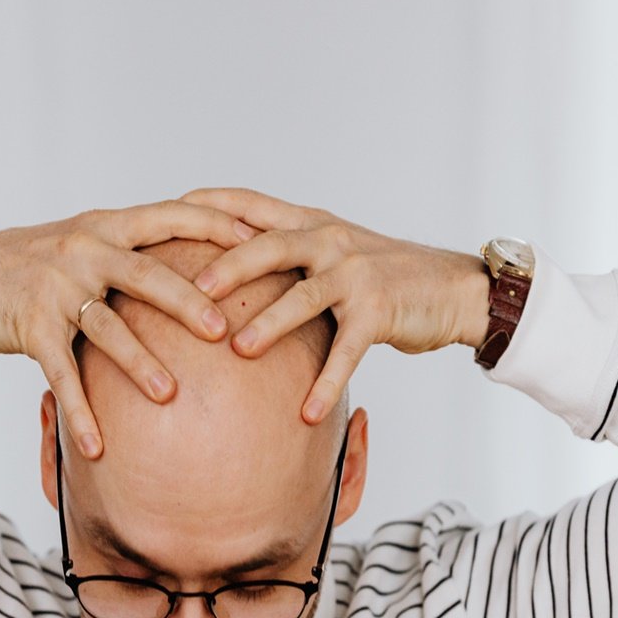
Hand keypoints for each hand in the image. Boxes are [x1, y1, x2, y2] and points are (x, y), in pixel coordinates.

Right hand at [0, 201, 255, 457]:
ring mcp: (56, 288)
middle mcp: (85, 249)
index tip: (262, 244)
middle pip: (145, 274)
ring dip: (138, 363)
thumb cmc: (41, 262)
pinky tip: (97, 446)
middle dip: (187, 302)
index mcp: (110, 226)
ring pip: (106, 328)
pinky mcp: (31, 326)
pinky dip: (80, 412)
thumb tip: (208, 268)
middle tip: (224, 331)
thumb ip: (139, 253)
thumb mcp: (90, 242)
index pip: (172, 215)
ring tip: (169, 395)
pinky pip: (61, 375)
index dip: (218, 226)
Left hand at [181, 188, 491, 423]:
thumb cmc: (382, 276)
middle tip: (191, 290)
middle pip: (269, 246)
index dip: (209, 206)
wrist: (453, 288)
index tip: (164, 215)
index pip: (251, 205)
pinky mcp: (379, 311)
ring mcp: (356, 274)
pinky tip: (307, 412)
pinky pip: (347, 352)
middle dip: (228, 266)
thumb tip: (224, 269)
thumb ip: (286, 257)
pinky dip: (327, 383)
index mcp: (310, 224)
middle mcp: (329, 241)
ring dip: (270, 324)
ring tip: (237, 351)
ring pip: (303, 296)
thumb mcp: (332, 253)